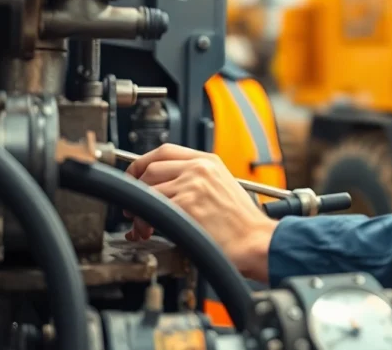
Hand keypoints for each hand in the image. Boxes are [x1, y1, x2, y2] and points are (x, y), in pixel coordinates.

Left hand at [124, 143, 276, 281]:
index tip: (135, 177)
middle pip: (151, 168)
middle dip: (136, 189)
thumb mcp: (223, 186)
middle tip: (135, 210)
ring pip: (147, 190)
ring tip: (144, 228)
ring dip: (139, 212)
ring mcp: (193, 184)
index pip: (164, 150)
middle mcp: (200, 168)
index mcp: (209, 161)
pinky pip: (151, 210)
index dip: (142, 164)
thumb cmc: (242, 223)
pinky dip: (144, 222)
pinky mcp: (187, 204)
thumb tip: (164, 186)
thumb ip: (196, 179)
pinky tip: (149, 232)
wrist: (256, 241)